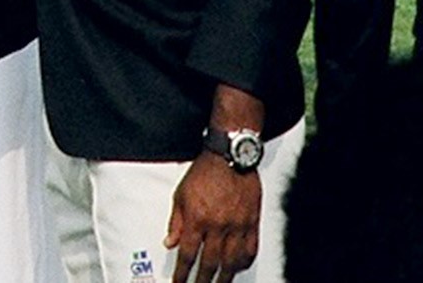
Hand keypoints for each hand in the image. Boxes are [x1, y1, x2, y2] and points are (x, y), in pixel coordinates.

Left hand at [165, 153, 261, 282]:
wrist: (230, 154)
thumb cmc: (205, 171)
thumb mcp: (181, 194)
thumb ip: (176, 221)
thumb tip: (170, 243)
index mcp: (198, 218)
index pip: (188, 254)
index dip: (182, 273)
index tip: (179, 282)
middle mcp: (218, 225)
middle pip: (210, 264)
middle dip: (202, 281)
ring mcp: (237, 225)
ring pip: (231, 262)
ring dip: (224, 278)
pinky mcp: (252, 222)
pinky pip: (250, 250)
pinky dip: (244, 262)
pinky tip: (238, 268)